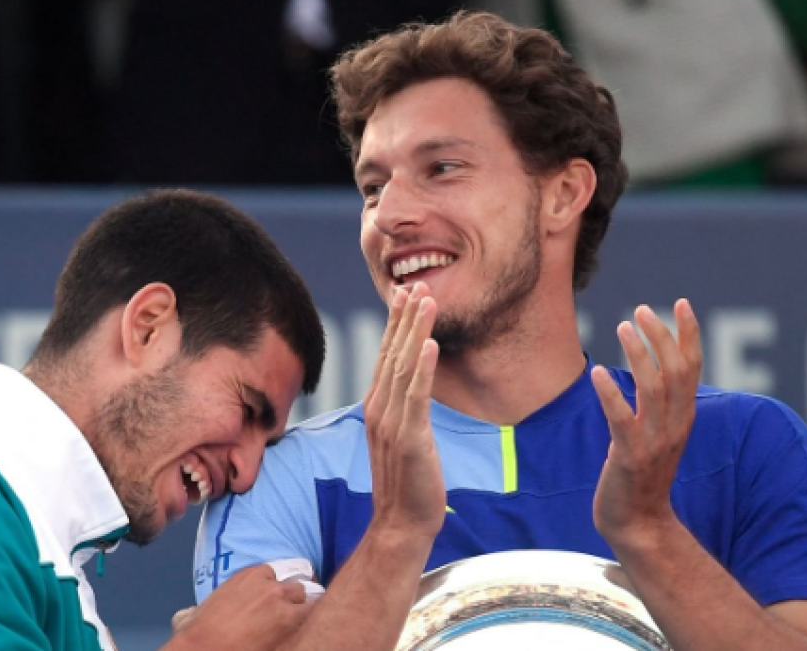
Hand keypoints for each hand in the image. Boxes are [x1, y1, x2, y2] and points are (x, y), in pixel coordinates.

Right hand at [164, 565, 310, 650]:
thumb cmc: (196, 636)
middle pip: (297, 586)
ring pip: (311, 600)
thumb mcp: (193, 613)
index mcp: (248, 577)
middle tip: (293, 613)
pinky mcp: (291, 624)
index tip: (277, 599)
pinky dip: (312, 625)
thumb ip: (198, 608)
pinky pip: (313, 617)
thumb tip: (189, 614)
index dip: (277, 588)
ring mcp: (283, 605)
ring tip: (306, 624)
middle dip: (297, 599)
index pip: (276, 573)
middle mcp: (269, 586)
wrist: (205, 650)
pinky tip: (310, 633)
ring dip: (308, 611)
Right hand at [361, 283, 444, 538]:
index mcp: (376, 407)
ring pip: (403, 366)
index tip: (405, 294)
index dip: (396, 324)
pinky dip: (422, 368)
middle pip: (391, 353)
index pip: (386, 356)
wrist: (401, 521)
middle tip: (416, 284)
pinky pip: (415, 396)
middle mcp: (378, 409)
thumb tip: (412, 388)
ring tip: (426, 301)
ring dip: (415, 331)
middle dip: (405, 317)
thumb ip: (403, 409)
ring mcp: (391, 422)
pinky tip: (430, 345)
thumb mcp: (403, 437)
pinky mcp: (409, 437)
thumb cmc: (408, 482)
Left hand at [590, 300, 702, 545]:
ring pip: (653, 389)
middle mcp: (674, 426)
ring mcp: (654, 442)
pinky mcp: (630, 457)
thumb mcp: (653, 434)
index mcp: (682, 418)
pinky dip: (611, 394)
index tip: (679, 304)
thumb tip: (641, 370)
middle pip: (676, 372)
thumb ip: (654, 406)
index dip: (688, 334)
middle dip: (661, 337)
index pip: (692, 368)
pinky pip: (622, 420)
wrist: (637, 524)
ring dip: (639, 355)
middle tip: (640, 311)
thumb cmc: (638, 475)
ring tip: (622, 327)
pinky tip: (597, 373)